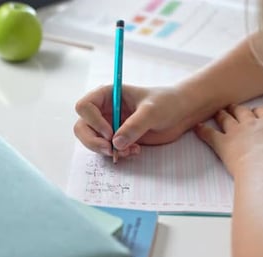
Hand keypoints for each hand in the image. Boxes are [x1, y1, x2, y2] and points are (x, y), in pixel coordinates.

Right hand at [74, 84, 191, 156]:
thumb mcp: (152, 111)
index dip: (93, 121)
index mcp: (107, 95)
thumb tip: (116, 143)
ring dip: (107, 151)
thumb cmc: (167, 103)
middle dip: (93, 141)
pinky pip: (108, 151)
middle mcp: (104, 110)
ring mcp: (110, 126)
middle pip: (82, 127)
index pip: (84, 107)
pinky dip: (118, 155)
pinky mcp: (119, 140)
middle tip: (111, 151)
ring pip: (93, 142)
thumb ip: (135, 125)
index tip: (110, 132)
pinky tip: (136, 151)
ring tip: (129, 151)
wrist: (181, 114)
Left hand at [195, 105, 262, 179]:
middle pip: (243, 112)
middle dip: (238, 109)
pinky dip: (202, 130)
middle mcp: (252, 125)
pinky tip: (196, 126)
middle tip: (233, 106)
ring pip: (226, 119)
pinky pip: (209, 134)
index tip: (257, 111)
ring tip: (218, 111)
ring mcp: (236, 133)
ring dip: (222, 114)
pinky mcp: (222, 145)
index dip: (260, 111)